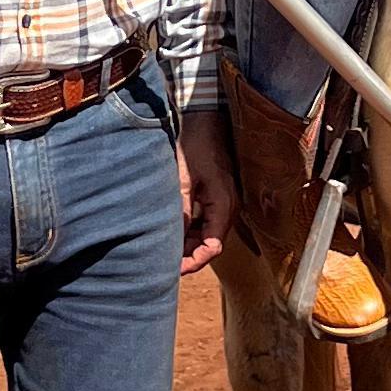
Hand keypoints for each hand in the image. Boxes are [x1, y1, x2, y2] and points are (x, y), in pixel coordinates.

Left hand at [177, 112, 236, 273]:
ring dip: (188, 244)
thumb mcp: (185, 178)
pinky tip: (171, 232)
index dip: (195, 262)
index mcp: (223, 206)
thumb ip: (182, 208)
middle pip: (210, 245)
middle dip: (189, 256)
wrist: (204, 121)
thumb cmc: (196, 146)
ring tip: (165, 251)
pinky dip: (189, 231)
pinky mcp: (214, 197)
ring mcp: (221, 203)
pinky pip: (204, 222)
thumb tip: (174, 237)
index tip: (175, 269)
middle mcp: (226, 208)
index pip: (213, 247)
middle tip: (164, 265)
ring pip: (206, 235)